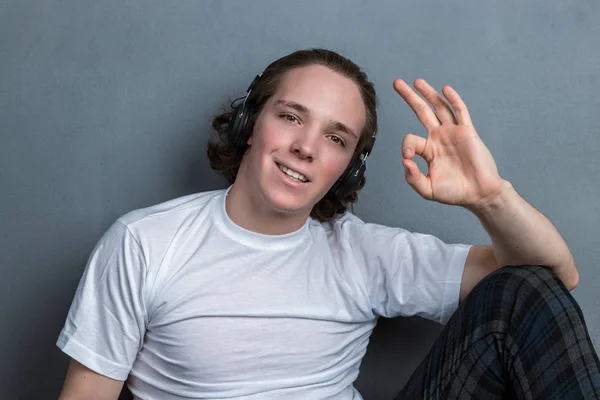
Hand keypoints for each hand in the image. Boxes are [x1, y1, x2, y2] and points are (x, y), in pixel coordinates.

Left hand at [393, 78, 505, 208]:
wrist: (479, 194)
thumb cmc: (455, 192)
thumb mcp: (428, 189)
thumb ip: (413, 178)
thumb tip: (404, 162)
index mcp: (428, 150)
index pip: (411, 139)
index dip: (406, 147)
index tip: (408, 159)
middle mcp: (439, 138)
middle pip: (422, 112)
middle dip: (409, 97)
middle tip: (396, 83)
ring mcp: (453, 133)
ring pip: (439, 107)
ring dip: (428, 93)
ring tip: (416, 81)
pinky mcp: (467, 132)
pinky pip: (460, 112)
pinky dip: (453, 100)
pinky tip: (445, 89)